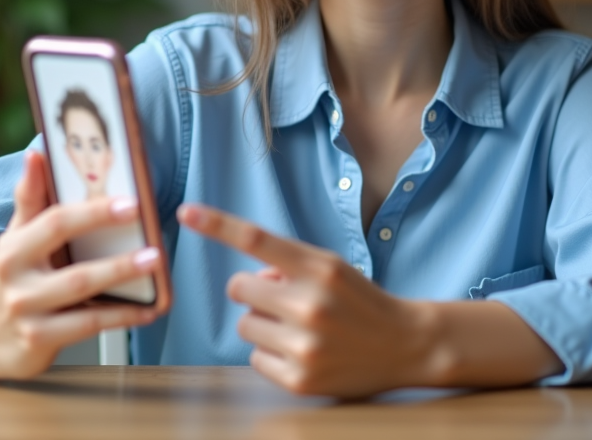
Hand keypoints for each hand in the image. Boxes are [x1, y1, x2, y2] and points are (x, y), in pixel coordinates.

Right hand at [0, 151, 163, 378]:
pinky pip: (87, 326)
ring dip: (121, 284)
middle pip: (73, 268)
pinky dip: (121, 317)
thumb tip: (35, 154)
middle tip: (153, 247)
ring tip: (154, 270)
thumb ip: (31, 197)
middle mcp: (17, 280)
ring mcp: (28, 313)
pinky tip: (148, 309)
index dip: (94, 213)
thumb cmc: (18, 276)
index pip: (56, 223)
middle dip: (117, 259)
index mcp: (14, 246)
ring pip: (82, 298)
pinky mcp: (39, 341)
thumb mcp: (19, 236)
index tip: (132, 203)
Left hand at [176, 203, 437, 397]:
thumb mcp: (332, 269)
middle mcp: (310, 304)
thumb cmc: (360, 300)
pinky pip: (254, 358)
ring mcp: (305, 345)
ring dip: (264, 324)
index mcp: (319, 268)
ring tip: (301, 329)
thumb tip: (252, 280)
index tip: (186, 212)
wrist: (406, 344)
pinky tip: (303, 353)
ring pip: (244, 324)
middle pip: (239, 287)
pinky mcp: (300, 379)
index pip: (258, 239)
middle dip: (256, 292)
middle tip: (288, 300)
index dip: (217, 225)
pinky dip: (272, 355)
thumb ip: (289, 265)